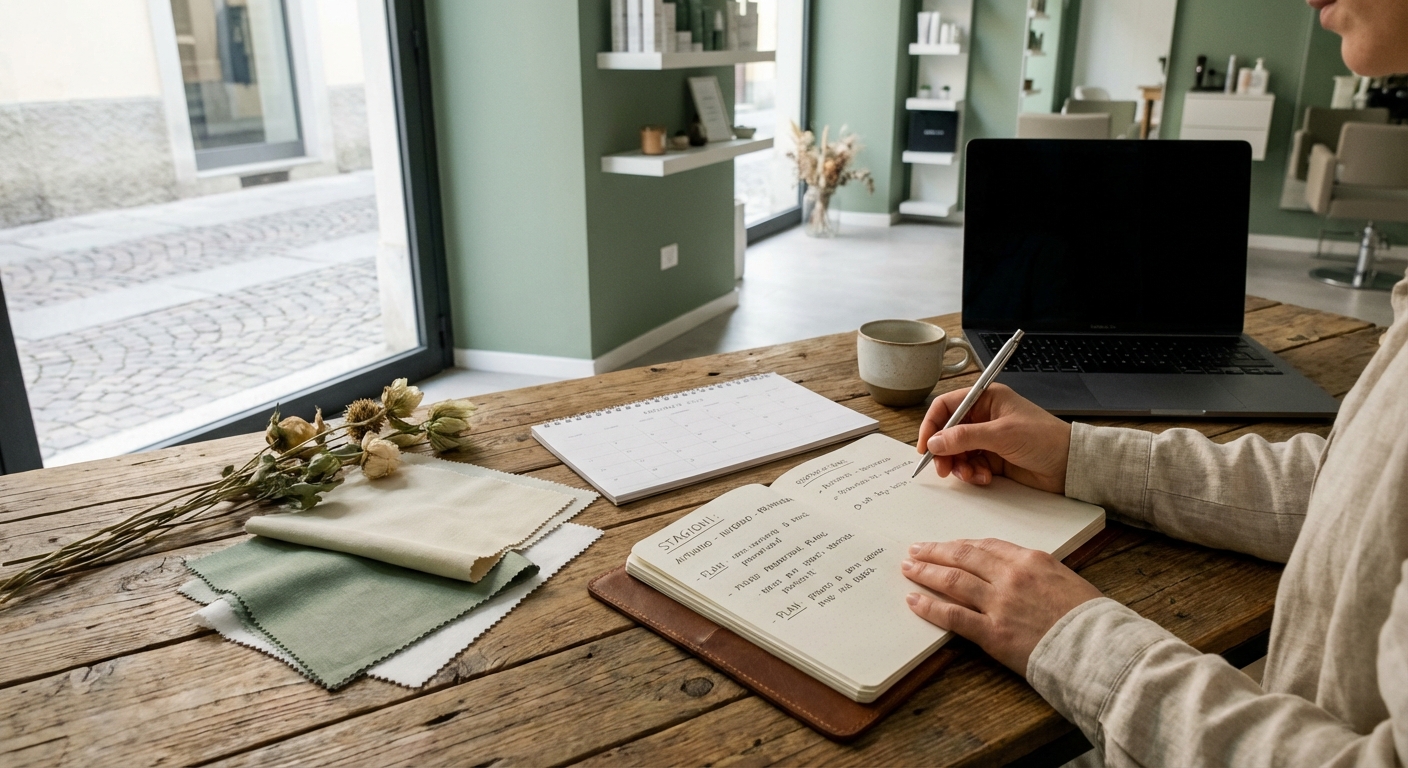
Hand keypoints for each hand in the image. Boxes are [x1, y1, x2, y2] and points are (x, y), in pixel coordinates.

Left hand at [902, 538, 1101, 675]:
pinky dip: (930, 607)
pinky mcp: (992, 633)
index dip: (961, 545)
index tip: (947, 544)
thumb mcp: (1065, 580)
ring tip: (909, 569)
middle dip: (935, 552)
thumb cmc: (1090, 619)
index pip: (986, 546)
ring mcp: (999, 603)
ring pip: (952, 581)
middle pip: (963, 557)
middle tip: (915, 550)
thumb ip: (1036, 572)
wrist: (1100, 649)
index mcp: (1031, 559)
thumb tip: (1015, 573)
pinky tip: (914, 601)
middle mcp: (1011, 576)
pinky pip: (953, 616)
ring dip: (926, 573)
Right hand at [916, 383, 1071, 493]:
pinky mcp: (993, 458)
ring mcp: (988, 438)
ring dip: (959, 466)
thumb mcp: (1002, 434)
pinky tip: (984, 478)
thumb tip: (935, 442)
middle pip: (948, 432)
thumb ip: (965, 437)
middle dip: (944, 451)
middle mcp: (984, 417)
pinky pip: (970, 465)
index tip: (925, 446)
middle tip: (944, 468)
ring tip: (970, 475)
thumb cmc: (1045, 439)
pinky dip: (972, 474)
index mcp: (986, 399)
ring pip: (957, 452)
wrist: (1070, 465)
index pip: (946, 407)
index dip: (932, 425)